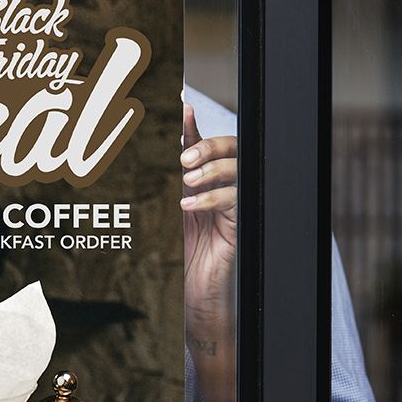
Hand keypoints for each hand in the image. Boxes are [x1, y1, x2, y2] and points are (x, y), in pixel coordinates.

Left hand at [180, 103, 236, 335]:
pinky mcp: (240, 225)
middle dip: (208, 146)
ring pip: (236, 170)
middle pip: (231, 149)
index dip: (195, 126)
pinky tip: (189, 205)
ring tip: (188, 180)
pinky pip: (234, 200)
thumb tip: (161, 151)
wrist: (194, 294)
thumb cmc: (183, 257)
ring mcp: (235, 206)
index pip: (205, 146)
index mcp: (206, 182)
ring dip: (210, 170)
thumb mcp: (171, 214)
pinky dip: (210, 199)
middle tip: (184, 158)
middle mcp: (224, 189)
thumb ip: (171, 185)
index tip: (184, 108)